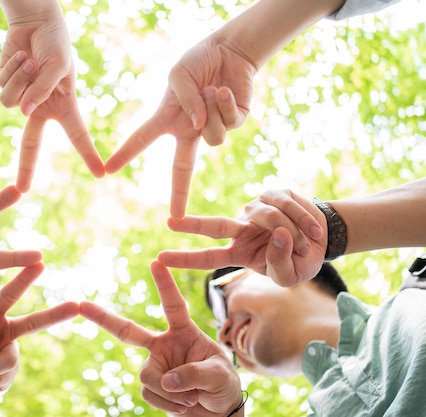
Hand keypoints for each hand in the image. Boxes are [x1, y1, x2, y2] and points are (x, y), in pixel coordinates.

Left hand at [0, 5, 103, 191]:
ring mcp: (22, 98)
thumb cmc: (54, 42)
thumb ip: (42, 90)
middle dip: (27, 168)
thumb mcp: (56, 65)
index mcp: (63, 105)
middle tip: (22, 190)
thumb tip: (23, 112)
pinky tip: (20, 57)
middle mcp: (42, 107)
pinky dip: (11, 70)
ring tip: (30, 62)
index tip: (101, 173)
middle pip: (31, 144)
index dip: (89, 154)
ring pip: (11, 104)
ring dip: (20, 80)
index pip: (78, 135)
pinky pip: (3, 87)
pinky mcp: (6, 86)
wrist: (33, 22)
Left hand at [0, 262, 79, 415]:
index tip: (40, 262)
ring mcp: (10, 352)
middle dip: (56, 314)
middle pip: (35, 322)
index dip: (24, 279)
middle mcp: (5, 331)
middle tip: (76, 306)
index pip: (9, 295)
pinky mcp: (10, 374)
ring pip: (7, 362)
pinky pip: (2, 379)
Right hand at [81, 261, 241, 415]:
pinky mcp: (151, 386)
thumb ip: (194, 374)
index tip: (155, 262)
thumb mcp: (219, 375)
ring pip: (148, 376)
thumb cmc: (223, 384)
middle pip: (128, 331)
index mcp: (184, 332)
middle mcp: (164, 345)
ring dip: (171, 392)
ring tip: (192, 398)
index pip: (173, 305)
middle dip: (104, 319)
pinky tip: (184, 405)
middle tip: (82, 306)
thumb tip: (166, 381)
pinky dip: (169, 404)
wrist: (218, 412)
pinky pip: (149, 394)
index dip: (164, 284)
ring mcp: (155, 366)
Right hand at [105, 36, 255, 217]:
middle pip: (182, 168)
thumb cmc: (197, 61)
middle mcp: (188, 130)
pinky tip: (224, 91)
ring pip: (212, 138)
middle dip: (179, 194)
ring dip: (210, 110)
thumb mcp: (179, 76)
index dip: (124, 155)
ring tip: (210, 89)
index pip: (141, 140)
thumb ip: (185, 101)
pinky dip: (225, 104)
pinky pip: (229, 125)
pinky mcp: (235, 124)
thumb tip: (198, 126)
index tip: (107, 170)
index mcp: (168, 120)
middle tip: (176, 218)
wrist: (229, 51)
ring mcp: (211, 129)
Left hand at [158, 189, 326, 286]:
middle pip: (215, 226)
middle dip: (192, 225)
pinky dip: (303, 220)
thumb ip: (280, 263)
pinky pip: (286, 206)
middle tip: (169, 223)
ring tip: (308, 246)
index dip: (185, 259)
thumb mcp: (291, 276)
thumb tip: (278, 234)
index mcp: (238, 253)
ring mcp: (255, 210)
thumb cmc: (302, 261)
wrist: (323, 239)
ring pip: (268, 217)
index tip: (160, 258)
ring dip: (293, 233)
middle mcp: (241, 229)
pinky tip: (314, 230)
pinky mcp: (273, 194)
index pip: (208, 258)